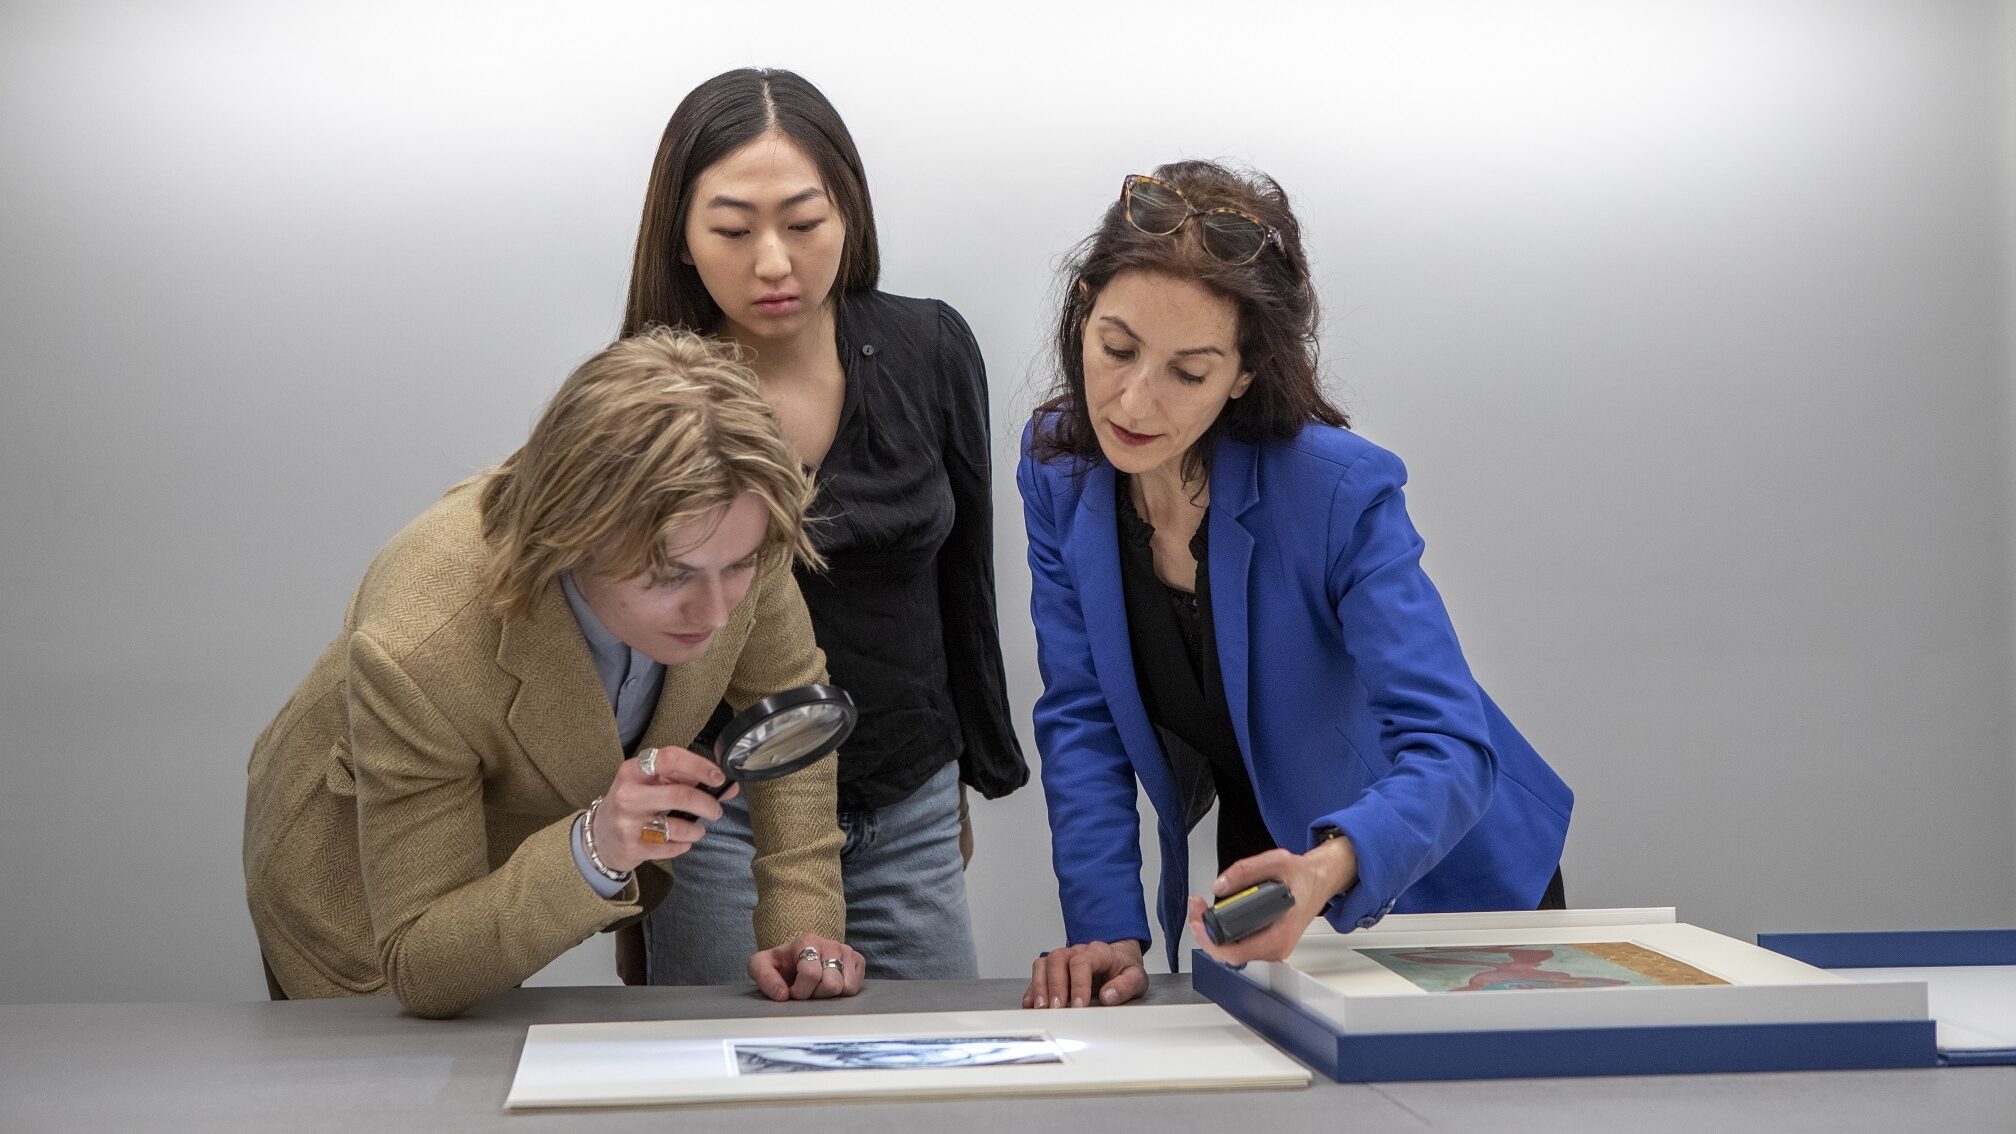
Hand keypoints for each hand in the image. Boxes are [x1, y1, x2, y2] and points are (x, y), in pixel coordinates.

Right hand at [589, 746, 739, 873]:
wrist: (600, 837)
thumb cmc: (634, 804)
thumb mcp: (651, 785)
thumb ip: (686, 780)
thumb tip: (729, 787)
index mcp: (633, 770)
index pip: (670, 758)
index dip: (699, 766)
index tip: (718, 777)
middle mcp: (628, 794)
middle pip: (680, 795)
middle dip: (707, 804)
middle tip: (716, 811)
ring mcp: (628, 822)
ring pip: (679, 826)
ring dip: (697, 830)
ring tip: (696, 830)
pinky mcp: (632, 847)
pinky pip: (672, 847)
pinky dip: (684, 845)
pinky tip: (679, 841)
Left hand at [749, 934, 864, 1000]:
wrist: (798, 954)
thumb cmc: (782, 962)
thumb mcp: (762, 964)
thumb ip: (764, 977)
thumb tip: (782, 995)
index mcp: (807, 941)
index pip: (811, 974)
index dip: (800, 991)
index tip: (792, 992)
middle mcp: (830, 944)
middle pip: (831, 984)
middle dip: (816, 994)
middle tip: (807, 990)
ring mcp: (846, 952)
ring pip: (845, 988)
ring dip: (829, 995)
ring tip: (818, 988)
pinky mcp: (858, 961)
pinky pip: (855, 988)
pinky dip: (842, 992)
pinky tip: (830, 984)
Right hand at [1023, 939, 1146, 1008]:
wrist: (1117, 958)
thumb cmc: (1124, 968)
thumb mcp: (1136, 977)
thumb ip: (1126, 986)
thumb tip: (1108, 996)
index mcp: (1099, 952)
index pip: (1082, 962)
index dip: (1078, 984)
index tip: (1079, 1006)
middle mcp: (1076, 951)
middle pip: (1057, 959)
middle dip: (1055, 986)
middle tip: (1057, 1008)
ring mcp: (1063, 959)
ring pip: (1043, 964)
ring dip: (1040, 986)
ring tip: (1041, 1008)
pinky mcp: (1053, 970)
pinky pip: (1037, 974)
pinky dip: (1032, 990)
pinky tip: (1031, 1004)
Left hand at [1186, 840, 1357, 965]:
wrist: (1318, 881)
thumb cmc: (1303, 877)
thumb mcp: (1277, 861)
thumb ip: (1245, 870)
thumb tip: (1220, 886)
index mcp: (1280, 934)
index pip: (1238, 953)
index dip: (1211, 940)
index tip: (1199, 921)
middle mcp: (1276, 947)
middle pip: (1230, 955)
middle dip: (1206, 933)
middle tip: (1196, 909)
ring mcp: (1271, 948)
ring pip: (1232, 952)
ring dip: (1212, 933)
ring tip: (1202, 910)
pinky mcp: (1266, 943)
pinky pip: (1238, 946)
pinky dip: (1222, 933)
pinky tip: (1215, 917)